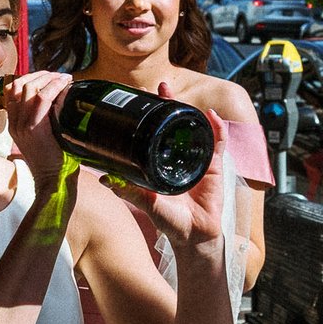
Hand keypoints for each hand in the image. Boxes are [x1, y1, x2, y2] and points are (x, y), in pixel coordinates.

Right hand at [0, 71, 74, 183]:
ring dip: (49, 78)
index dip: (30, 78)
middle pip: (19, 85)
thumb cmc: (55, 162)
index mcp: (14, 124)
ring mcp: (22, 125)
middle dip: (41, 75)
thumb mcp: (45, 137)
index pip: (13, 90)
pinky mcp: (33, 128)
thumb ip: (46, 120)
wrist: (52, 182)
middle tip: (59, 75)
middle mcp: (14, 123)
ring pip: (29, 88)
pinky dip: (54, 87)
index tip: (49, 77)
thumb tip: (62, 100)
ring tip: (64, 78)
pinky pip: (41, 98)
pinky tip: (65, 85)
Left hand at [108, 83, 224, 252]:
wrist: (194, 236)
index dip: (150, 113)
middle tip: (160, 87)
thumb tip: (104, 179)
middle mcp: (179, 157)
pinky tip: (211, 116)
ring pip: (196, 128)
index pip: (156, 130)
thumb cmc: (170, 221)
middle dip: (169, 103)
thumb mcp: (147, 202)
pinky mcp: (214, 166)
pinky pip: (218, 143)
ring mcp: (198, 159)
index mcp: (162, 162)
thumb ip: (129, 191)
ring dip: (190, 110)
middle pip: (175, 123)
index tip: (141, 97)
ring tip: (180, 96)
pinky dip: (217, 128)